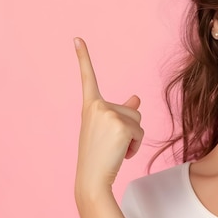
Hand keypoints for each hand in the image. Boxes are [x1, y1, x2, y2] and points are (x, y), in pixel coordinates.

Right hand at [74, 37, 143, 193]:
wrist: (92, 179)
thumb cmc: (98, 156)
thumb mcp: (106, 131)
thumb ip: (122, 112)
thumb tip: (136, 99)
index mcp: (90, 105)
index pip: (88, 77)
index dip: (83, 57)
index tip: (77, 38)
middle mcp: (97, 105)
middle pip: (132, 109)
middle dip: (129, 128)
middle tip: (111, 145)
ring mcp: (108, 114)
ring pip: (138, 120)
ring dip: (133, 137)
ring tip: (116, 149)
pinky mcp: (121, 125)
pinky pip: (140, 132)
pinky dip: (135, 145)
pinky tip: (121, 153)